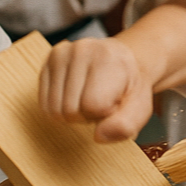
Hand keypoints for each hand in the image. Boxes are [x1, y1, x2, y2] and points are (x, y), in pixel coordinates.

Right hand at [40, 36, 154, 141]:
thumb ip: (126, 124)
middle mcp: (82, 49)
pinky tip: (76, 93)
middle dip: (86, 115)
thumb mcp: (140, 107)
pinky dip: (60, 107)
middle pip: (70, 111)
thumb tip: (99, 136)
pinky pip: (45, 104)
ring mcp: (62, 52)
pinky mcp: (49, 60)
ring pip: (54, 110)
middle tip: (102, 100)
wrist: (121, 60)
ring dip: (73, 112)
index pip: (92, 106)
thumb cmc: (129, 87)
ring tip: (89, 96)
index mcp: (109, 58)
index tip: (115, 101)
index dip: (104, 114)